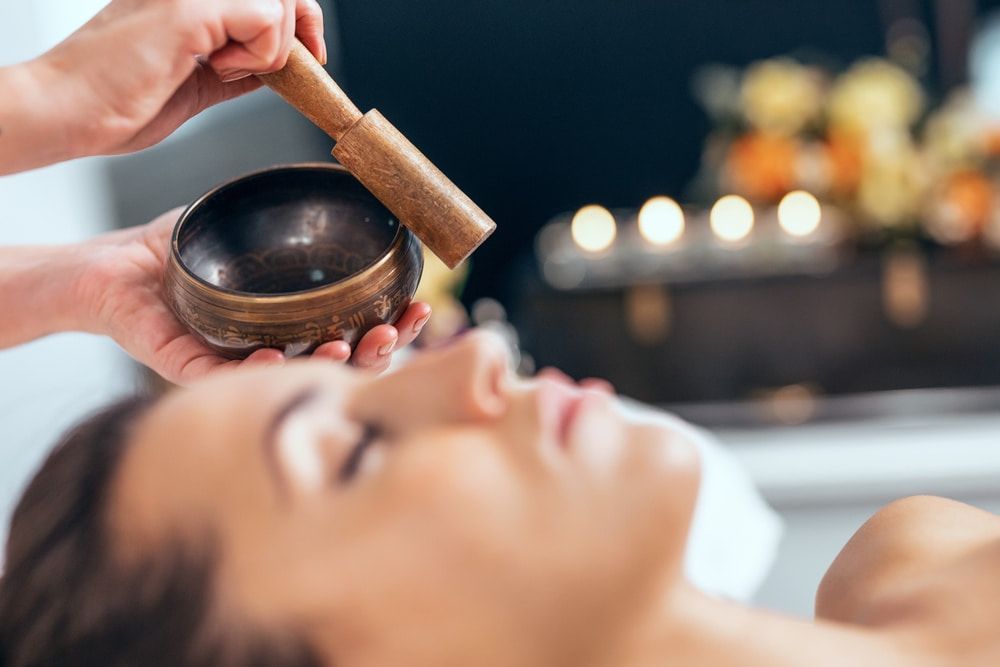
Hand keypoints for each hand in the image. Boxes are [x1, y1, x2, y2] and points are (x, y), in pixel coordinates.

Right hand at [32, 0, 326, 159]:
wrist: (69, 111)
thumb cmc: (118, 100)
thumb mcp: (199, 83)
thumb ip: (238, 68)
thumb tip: (279, 68)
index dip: (302, 17)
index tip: (310, 54)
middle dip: (300, 30)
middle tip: (285, 66)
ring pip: (278, 0)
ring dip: (271, 48)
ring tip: (225, 70)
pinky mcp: (188, 8)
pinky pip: (265, 18)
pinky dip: (259, 56)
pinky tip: (219, 69)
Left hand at [77, 209, 431, 385]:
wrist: (110, 264)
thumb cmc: (177, 249)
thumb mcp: (245, 223)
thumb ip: (290, 215)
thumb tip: (346, 183)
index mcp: (296, 321)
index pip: (357, 330)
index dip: (394, 323)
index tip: (419, 305)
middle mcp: (275, 347)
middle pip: (341, 361)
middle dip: (378, 350)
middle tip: (395, 332)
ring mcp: (236, 361)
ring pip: (295, 377)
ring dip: (330, 366)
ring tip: (349, 346)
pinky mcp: (187, 367)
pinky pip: (227, 380)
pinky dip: (254, 372)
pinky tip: (274, 358)